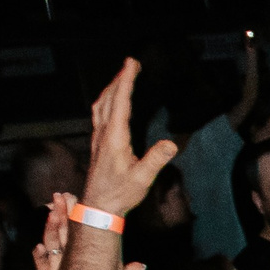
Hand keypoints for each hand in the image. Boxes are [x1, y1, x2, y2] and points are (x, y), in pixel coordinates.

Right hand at [33, 192, 74, 269]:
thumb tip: (142, 266)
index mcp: (79, 254)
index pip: (77, 229)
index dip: (74, 213)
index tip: (74, 197)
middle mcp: (66, 257)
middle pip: (62, 231)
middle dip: (60, 213)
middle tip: (59, 196)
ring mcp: (56, 267)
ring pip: (50, 243)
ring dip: (49, 228)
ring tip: (51, 214)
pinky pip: (42, 267)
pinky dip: (39, 257)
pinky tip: (39, 248)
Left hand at [79, 59, 177, 217]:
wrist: (98, 206)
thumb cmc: (120, 193)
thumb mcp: (142, 179)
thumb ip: (156, 160)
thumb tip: (171, 143)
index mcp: (115, 138)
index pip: (121, 102)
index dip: (126, 81)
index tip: (131, 63)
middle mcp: (104, 133)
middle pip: (109, 98)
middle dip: (120, 78)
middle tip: (131, 63)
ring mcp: (98, 137)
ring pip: (101, 104)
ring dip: (111, 88)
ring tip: (121, 77)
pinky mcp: (98, 142)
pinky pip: (100, 113)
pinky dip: (107, 100)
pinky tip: (111, 102)